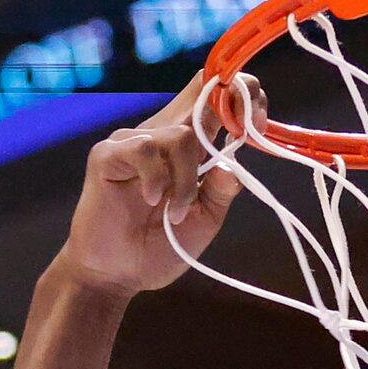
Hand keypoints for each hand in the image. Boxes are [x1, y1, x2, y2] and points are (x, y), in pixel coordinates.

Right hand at [59, 71, 265, 296]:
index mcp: (188, 148)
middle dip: (229, 106)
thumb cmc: (157, 249)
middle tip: (240, 137)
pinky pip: (144, 150)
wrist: (116, 276)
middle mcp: (162, 135)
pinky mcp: (108, 154)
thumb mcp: (202, 222)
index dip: (240, 95)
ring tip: (174, 214)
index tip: (259, 120)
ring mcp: (134, 141)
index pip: (214, 99)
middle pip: (199, 92)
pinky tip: (150, 200)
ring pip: (180, 135)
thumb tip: (232, 165)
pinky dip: (156, 179)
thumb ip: (219, 192)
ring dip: (186, 180)